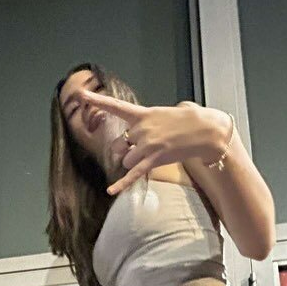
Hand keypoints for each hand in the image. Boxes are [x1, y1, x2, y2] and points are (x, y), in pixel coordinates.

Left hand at [77, 89, 231, 194]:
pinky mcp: (154, 160)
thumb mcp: (164, 113)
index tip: (80, 94)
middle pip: (120, 145)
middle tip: (145, 147)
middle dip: (128, 150)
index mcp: (143, 114)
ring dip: (135, 162)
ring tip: (155, 155)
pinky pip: (133, 174)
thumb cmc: (187, 121)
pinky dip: (121, 184)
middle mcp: (141, 129)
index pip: (116, 107)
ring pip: (127, 160)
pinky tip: (110, 191)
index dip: (97, 100)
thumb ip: (147, 123)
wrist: (205, 130)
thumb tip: (138, 137)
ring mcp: (147, 145)